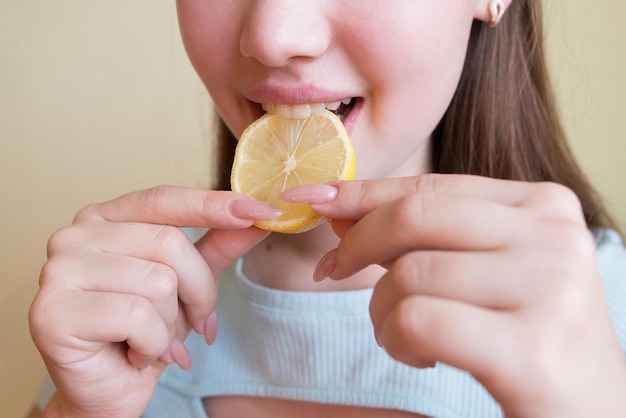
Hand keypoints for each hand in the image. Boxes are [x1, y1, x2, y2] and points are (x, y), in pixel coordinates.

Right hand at [29, 186, 279, 417]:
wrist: (106, 393)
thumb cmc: (143, 334)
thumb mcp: (187, 283)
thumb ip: (218, 245)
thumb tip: (259, 215)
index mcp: (104, 218)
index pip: (164, 199)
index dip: (214, 204)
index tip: (264, 209)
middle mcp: (74, 235)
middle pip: (169, 244)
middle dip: (199, 291)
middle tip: (196, 323)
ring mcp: (58, 271)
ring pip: (158, 283)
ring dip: (173, 325)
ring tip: (154, 341)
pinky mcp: (52, 311)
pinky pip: (138, 317)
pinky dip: (153, 345)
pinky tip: (134, 354)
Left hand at [283, 175, 625, 416]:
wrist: (590, 410)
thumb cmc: (526, 334)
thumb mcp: (483, 268)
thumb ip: (423, 234)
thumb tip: (339, 207)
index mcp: (545, 205)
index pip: (431, 186)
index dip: (363, 192)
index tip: (313, 196)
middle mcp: (554, 236)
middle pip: (415, 216)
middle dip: (355, 242)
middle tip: (330, 268)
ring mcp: (549, 288)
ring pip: (408, 274)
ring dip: (380, 311)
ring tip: (402, 335)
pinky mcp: (532, 348)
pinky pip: (417, 321)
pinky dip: (397, 340)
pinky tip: (422, 355)